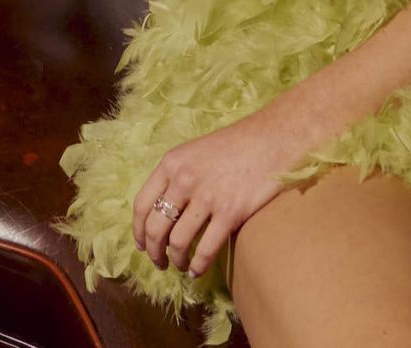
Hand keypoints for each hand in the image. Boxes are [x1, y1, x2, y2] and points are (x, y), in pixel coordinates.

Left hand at [129, 97, 329, 279]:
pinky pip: (205, 249)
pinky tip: (198, 271)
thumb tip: (164, 208)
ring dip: (176, 260)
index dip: (138, 231)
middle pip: (156, 228)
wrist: (272, 139)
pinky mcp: (230, 213)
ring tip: (181, 266)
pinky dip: (198, 266)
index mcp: (171, 164)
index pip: (142, 205)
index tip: (141, 245)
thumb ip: (177, 176)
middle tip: (159, 263)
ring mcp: (206, 198)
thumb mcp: (195, 152)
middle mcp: (183, 181)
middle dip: (154, 252)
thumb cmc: (236, 145)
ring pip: (178, 242)